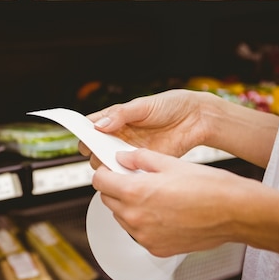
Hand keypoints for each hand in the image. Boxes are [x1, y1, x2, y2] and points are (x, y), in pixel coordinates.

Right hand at [79, 89, 214, 169]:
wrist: (195, 119)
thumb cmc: (169, 106)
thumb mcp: (142, 105)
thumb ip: (120, 115)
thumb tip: (99, 126)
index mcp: (113, 119)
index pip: (89, 128)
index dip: (84, 134)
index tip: (84, 138)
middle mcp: (117, 136)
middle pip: (94, 149)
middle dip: (94, 152)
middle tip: (101, 151)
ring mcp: (128, 151)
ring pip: (107, 163)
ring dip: (107, 165)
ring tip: (115, 161)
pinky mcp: (141, 163)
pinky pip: (126, 172)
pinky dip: (124, 174)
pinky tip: (128, 170)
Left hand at [92, 148, 246, 256]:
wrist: (236, 213)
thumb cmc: (209, 187)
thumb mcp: (170, 163)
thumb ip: (140, 159)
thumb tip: (122, 158)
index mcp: (135, 192)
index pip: (100, 182)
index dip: (104, 173)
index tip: (110, 170)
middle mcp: (136, 217)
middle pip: (108, 200)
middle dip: (115, 188)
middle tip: (132, 180)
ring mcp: (144, 236)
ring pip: (121, 218)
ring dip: (128, 206)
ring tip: (152, 197)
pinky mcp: (155, 248)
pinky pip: (138, 233)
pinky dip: (143, 223)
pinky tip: (162, 213)